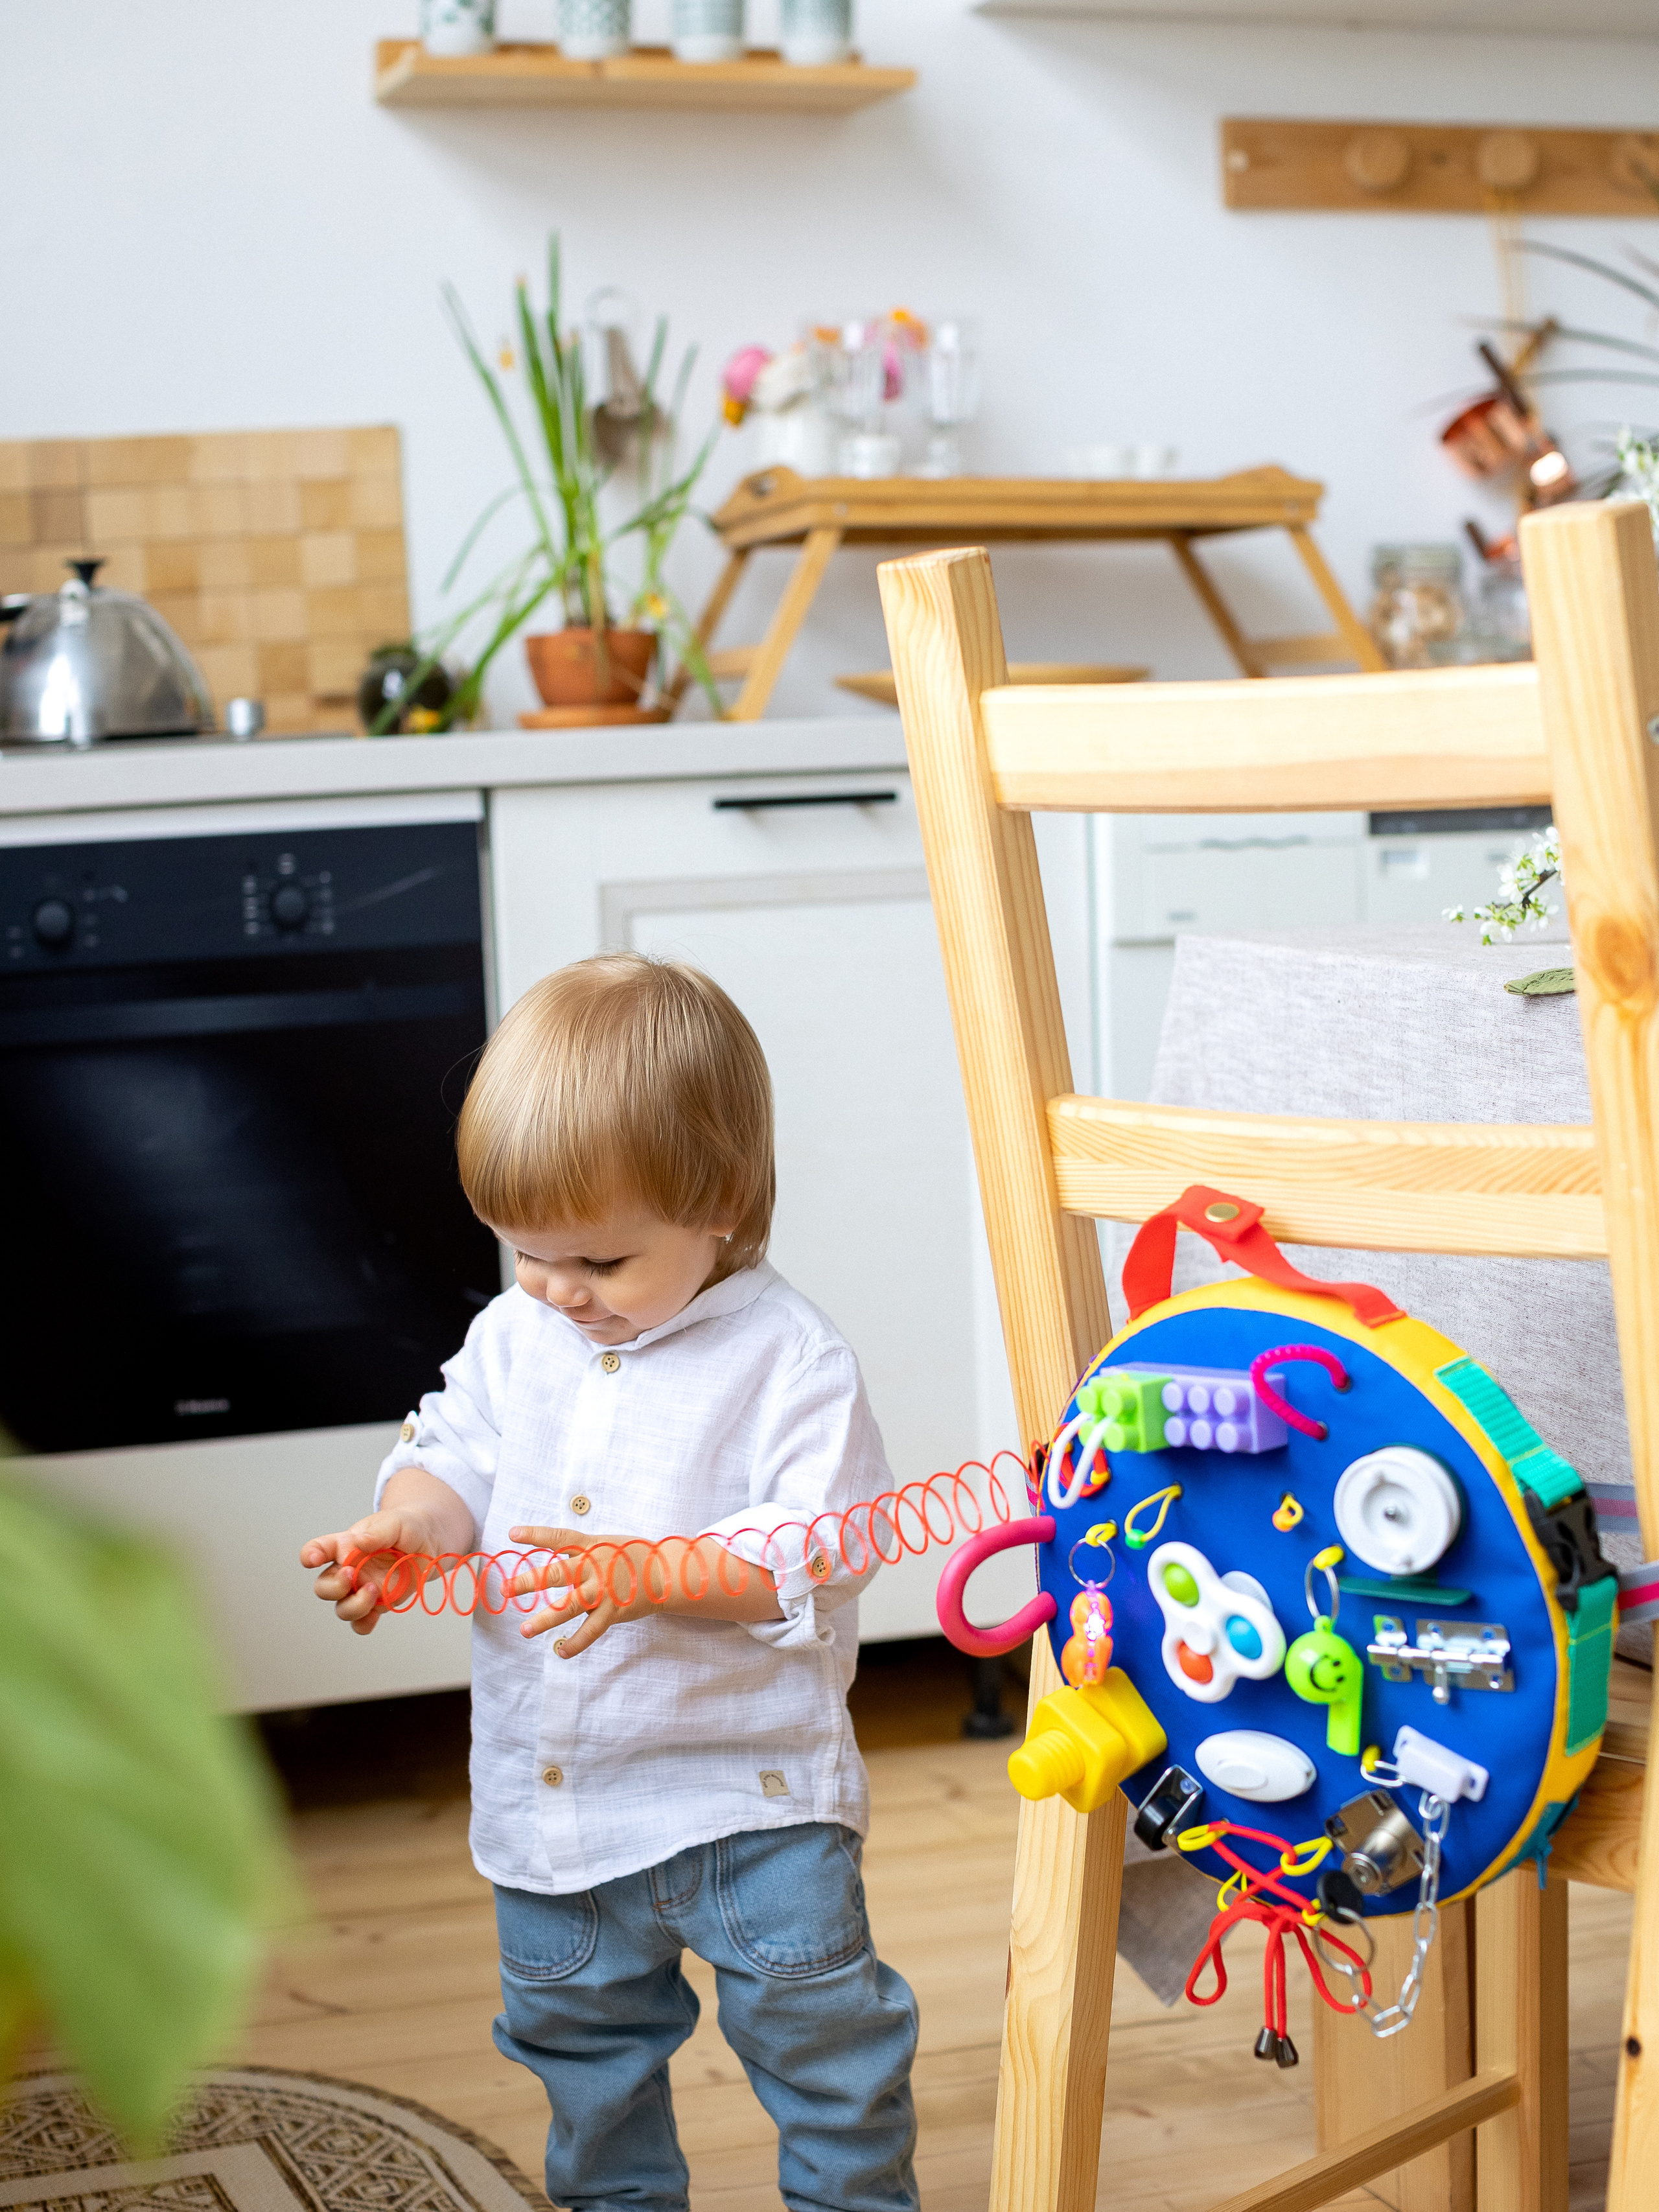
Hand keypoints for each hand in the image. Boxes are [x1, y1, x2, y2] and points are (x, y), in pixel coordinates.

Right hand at [300, 1473, 471, 1634]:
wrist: (430, 1541)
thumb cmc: (407, 1526)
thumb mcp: (395, 1523)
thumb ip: (376, 1533)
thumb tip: (358, 1542)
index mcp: (346, 1545)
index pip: (319, 1549)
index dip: (310, 1554)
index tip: (312, 1559)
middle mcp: (349, 1569)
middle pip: (324, 1587)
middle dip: (333, 1586)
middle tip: (352, 1576)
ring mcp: (361, 1589)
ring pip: (342, 1608)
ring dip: (353, 1605)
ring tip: (374, 1590)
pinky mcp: (378, 1604)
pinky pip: (362, 1623)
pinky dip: (364, 1624)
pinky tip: (374, 1616)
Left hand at [507, 1525, 777, 1654]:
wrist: (665, 1573)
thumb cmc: (632, 1556)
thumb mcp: (605, 1543)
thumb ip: (581, 1549)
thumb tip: (553, 1551)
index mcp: (591, 1546)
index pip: (559, 1538)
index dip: (536, 1535)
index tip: (513, 1534)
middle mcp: (594, 1567)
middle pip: (556, 1574)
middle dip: (528, 1582)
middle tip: (506, 1590)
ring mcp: (603, 1591)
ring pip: (568, 1606)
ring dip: (544, 1619)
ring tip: (525, 1630)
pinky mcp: (612, 1612)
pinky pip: (590, 1631)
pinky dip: (575, 1643)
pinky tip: (560, 1651)